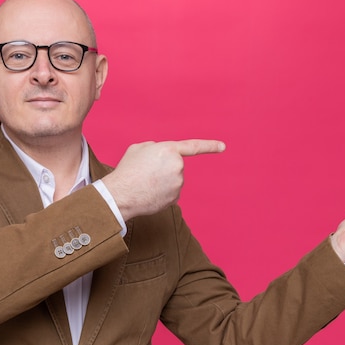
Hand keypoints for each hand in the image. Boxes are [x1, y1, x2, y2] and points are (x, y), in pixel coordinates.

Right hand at [102, 139, 225, 220]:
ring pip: (174, 180)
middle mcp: (177, 166)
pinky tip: (149, 193)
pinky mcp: (175, 198)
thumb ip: (155, 147)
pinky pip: (171, 192)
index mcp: (168, 149)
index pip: (194, 147)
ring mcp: (178, 183)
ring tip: (145, 183)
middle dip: (164, 168)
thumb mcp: (138, 149)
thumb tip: (162, 155)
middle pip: (175, 166)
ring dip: (162, 181)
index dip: (210, 146)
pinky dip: (162, 193)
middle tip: (146, 172)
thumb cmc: (127, 170)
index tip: (223, 147)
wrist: (121, 195)